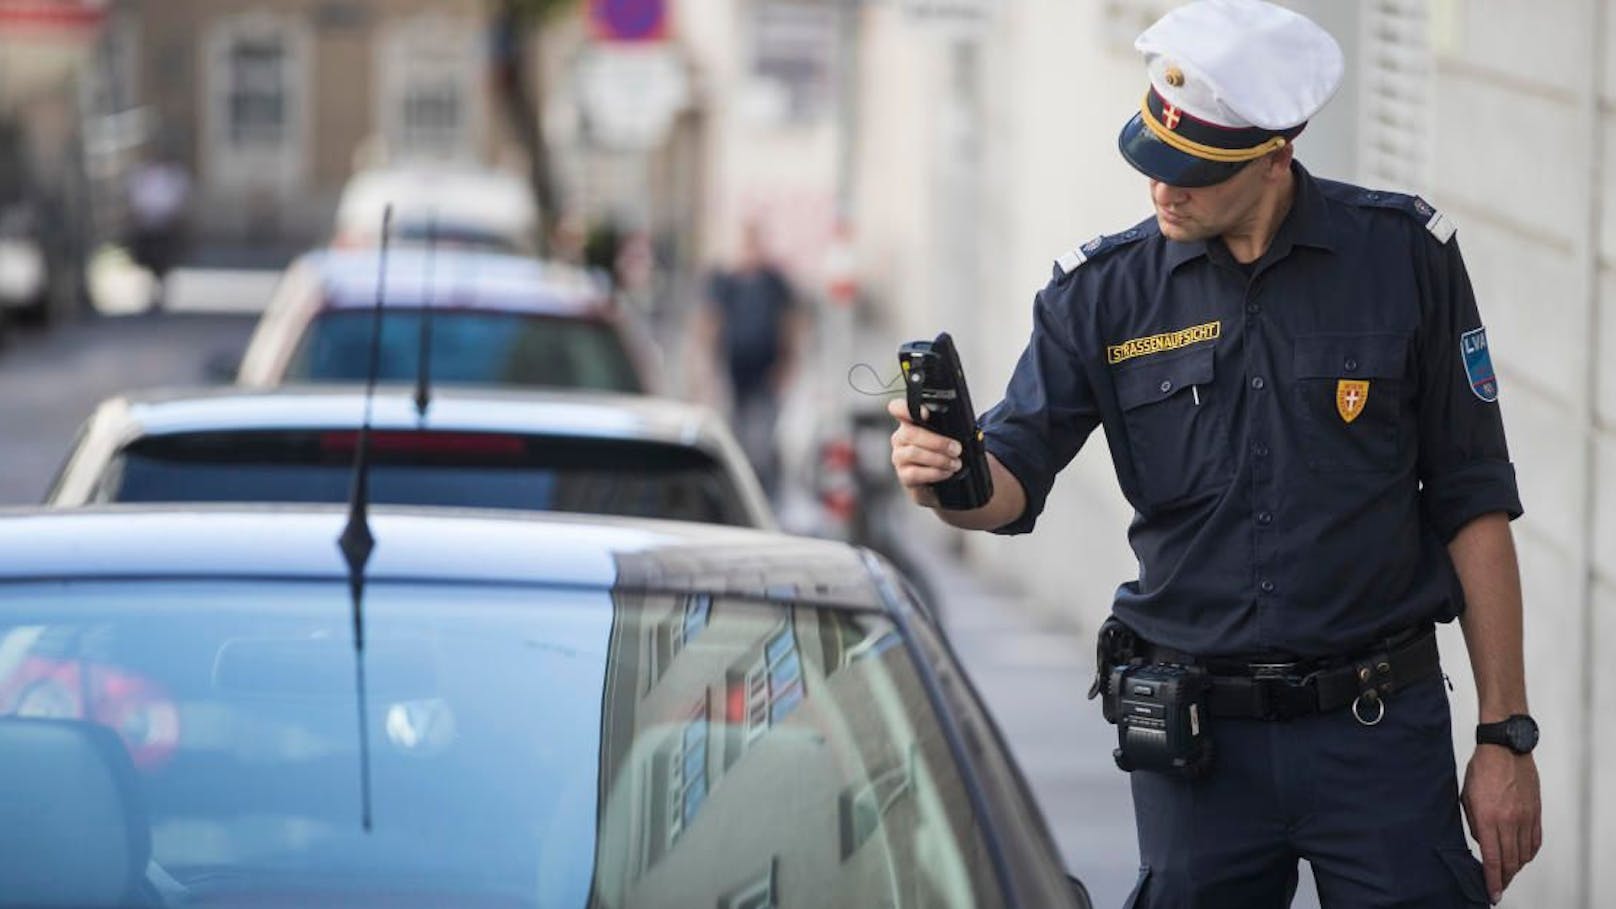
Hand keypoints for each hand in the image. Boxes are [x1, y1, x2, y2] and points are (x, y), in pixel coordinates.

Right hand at [886, 397, 959, 507]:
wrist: (939, 483)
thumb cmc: (942, 455)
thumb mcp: (945, 438)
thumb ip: (947, 429)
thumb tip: (963, 428)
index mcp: (910, 423)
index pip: (898, 409)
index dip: (906, 409)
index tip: (925, 413)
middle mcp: (901, 438)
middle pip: (911, 433)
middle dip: (938, 441)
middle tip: (956, 449)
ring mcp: (899, 457)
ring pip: (914, 453)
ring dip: (939, 459)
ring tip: (955, 463)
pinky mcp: (903, 475)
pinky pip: (916, 472)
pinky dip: (935, 472)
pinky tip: (946, 472)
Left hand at [1461, 745, 1541, 903]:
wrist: (1505, 749)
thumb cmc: (1481, 770)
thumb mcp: (1467, 798)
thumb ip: (1475, 824)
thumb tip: (1485, 844)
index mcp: (1488, 818)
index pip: (1493, 859)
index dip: (1492, 880)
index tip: (1492, 894)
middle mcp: (1509, 821)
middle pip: (1511, 862)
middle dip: (1504, 879)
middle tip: (1498, 886)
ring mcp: (1525, 817)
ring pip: (1524, 854)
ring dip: (1516, 867)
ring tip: (1507, 872)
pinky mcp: (1536, 812)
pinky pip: (1535, 841)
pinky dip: (1529, 853)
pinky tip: (1522, 857)